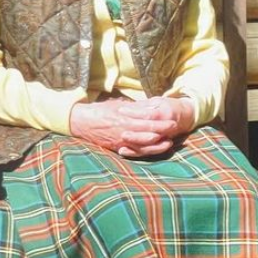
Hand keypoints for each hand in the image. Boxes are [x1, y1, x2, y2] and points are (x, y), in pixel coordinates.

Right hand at [69, 96, 193, 156]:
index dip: (161, 123)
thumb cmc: (101, 111)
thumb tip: (151, 105)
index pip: (148, 121)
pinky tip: (153, 151)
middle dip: (163, 133)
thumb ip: (135, 107)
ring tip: (168, 143)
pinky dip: (145, 152)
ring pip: (143, 146)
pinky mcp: (118, 148)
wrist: (82, 122)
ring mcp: (122, 142)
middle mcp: (125, 131)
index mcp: (126, 118)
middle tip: (175, 132)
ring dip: (157, 146)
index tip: (173, 121)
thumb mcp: (119, 105)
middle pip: (148, 134)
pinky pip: (134, 153)